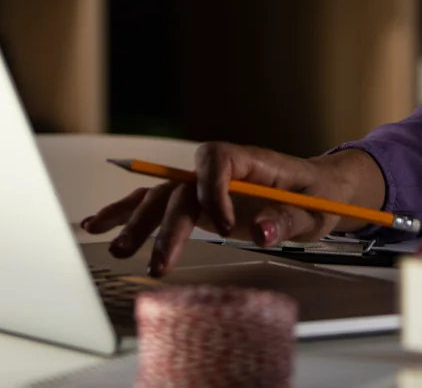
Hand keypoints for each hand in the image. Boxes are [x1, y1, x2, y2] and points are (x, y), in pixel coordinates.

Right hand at [80, 143, 385, 276]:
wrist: (323, 189)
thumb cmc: (320, 195)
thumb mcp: (315, 209)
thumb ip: (286, 219)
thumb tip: (259, 231)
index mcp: (252, 160)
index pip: (218, 159)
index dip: (213, 190)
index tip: (223, 226)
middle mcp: (221, 170)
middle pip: (182, 187)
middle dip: (166, 224)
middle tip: (160, 262)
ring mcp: (205, 186)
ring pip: (162, 197)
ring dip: (136, 220)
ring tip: (114, 245)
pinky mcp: (197, 203)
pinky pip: (158, 204)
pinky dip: (128, 212)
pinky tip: (99, 224)